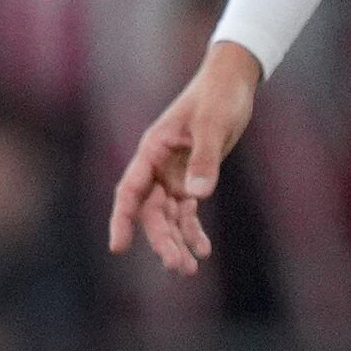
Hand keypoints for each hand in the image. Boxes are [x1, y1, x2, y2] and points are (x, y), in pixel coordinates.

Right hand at [106, 41, 262, 270]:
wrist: (232, 82)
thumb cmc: (218, 96)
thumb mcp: (213, 124)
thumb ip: (204, 159)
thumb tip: (197, 195)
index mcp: (152, 150)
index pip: (130, 190)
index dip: (122, 219)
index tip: (118, 247)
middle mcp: (157, 166)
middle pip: (151, 211)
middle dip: (162, 241)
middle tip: (180, 267)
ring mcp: (173, 174)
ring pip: (168, 216)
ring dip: (177, 241)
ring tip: (190, 268)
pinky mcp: (191, 178)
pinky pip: (188, 211)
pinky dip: (193, 229)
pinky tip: (203, 249)